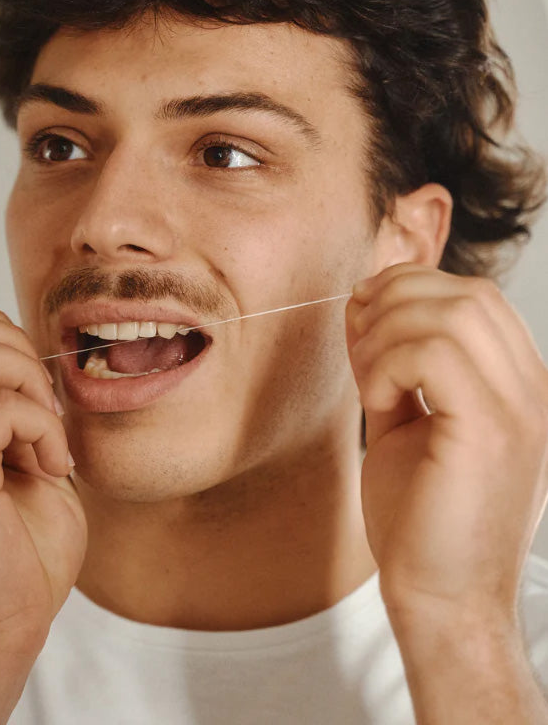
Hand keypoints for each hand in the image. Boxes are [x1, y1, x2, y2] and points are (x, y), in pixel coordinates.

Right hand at [0, 310, 86, 660]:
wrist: (2, 625)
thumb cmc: (22, 551)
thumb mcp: (32, 461)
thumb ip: (27, 411)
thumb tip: (46, 369)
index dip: (6, 345)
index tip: (42, 399)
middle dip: (13, 349)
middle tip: (44, 407)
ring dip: (23, 378)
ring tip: (46, 433)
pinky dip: (42, 427)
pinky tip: (54, 468)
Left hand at [346, 264, 547, 620]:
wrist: (442, 600)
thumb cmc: (421, 518)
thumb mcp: (409, 421)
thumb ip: (396, 362)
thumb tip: (364, 299)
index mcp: (520, 387)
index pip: (477, 298)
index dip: (413, 287)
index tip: (363, 313)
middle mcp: (533, 392)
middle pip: (467, 294)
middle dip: (396, 297)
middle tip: (356, 335)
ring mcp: (522, 409)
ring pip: (451, 314)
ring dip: (386, 335)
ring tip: (367, 383)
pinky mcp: (492, 431)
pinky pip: (434, 354)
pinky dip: (388, 366)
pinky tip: (376, 405)